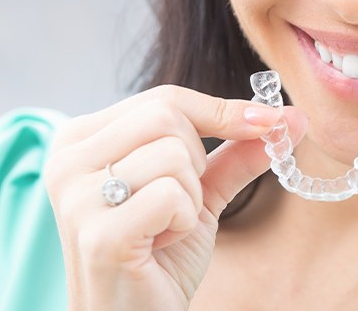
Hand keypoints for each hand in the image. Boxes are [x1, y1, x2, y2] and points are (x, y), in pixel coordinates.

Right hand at [43, 84, 306, 310]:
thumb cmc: (158, 258)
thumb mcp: (198, 193)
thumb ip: (236, 152)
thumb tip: (291, 117)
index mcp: (81, 138)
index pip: (164, 98)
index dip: (221, 110)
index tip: (268, 121)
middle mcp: (66, 160)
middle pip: (167, 115)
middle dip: (196, 161)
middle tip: (178, 203)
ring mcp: (76, 197)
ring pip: (174, 155)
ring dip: (190, 197)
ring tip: (163, 229)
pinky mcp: (98, 233)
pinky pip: (172, 196)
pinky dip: (183, 222)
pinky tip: (158, 245)